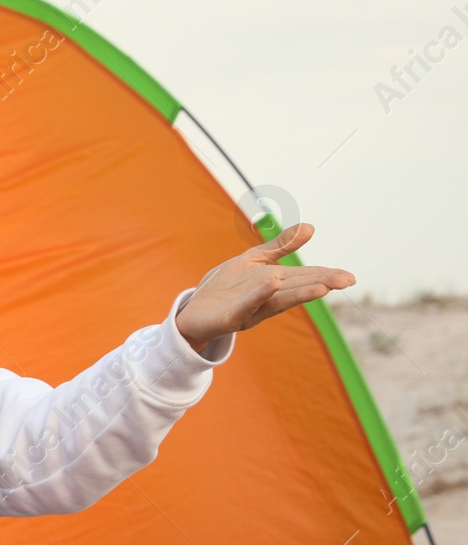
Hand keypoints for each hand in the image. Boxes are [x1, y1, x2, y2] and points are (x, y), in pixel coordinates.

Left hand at [174, 222, 355, 352]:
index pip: (305, 277)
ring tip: (323, 287)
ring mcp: (250, 308)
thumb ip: (280, 246)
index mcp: (275, 284)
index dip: (327, 276)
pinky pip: (247, 304)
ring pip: (279, 299)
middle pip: (297, 287)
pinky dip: (260, 295)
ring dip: (300, 293)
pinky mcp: (231, 316)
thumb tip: (310, 227)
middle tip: (346, 281)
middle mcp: (267, 298)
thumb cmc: (226, 287)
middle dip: (321, 283)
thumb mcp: (254, 260)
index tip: (350, 277)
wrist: (194, 311)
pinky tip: (273, 284)